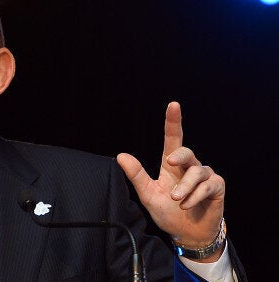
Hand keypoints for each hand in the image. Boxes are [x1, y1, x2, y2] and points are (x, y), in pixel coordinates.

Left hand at [117, 101, 224, 261]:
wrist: (187, 233)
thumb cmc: (167, 212)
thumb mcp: (148, 195)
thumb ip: (137, 175)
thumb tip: (121, 155)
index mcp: (171, 165)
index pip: (173, 139)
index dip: (173, 122)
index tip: (173, 105)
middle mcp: (189, 167)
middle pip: (186, 152)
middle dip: (179, 155)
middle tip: (169, 163)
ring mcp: (205, 176)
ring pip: (196, 171)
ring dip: (184, 187)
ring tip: (177, 200)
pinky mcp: (217, 187)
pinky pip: (208, 185)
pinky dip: (195, 196)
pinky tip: (187, 205)